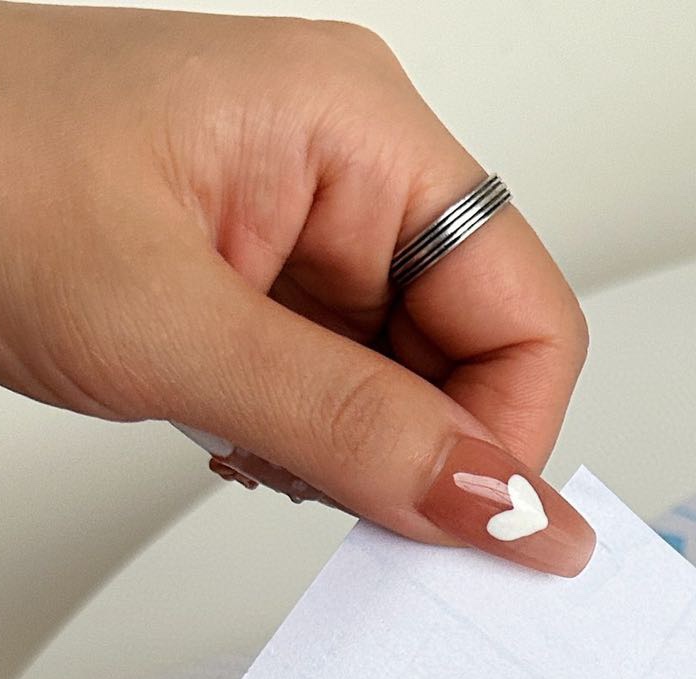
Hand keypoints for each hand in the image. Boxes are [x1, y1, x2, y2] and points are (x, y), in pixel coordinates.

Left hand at [0, 2, 593, 574]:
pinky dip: (305, 441)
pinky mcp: (263, 278)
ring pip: (409, 387)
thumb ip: (350, 428)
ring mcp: (305, 225)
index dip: (506, 439)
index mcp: (359, 131)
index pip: (525, 314)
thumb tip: (502, 507)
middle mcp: (349, 171)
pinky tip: (234, 433)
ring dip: (351, 452)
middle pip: (475, 357)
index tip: (461, 530)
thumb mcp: (170, 326)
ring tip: (247, 441)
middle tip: (325, 486)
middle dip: (415, 450)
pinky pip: (341, 388)